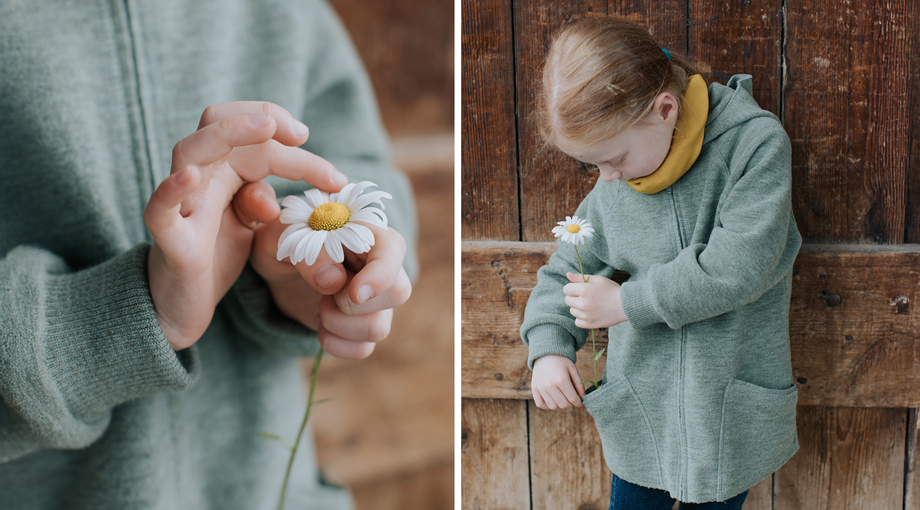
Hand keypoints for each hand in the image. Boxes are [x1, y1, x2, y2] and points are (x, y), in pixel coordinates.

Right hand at [145, 101, 346, 349]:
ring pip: (190, 151)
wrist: (184, 304)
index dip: (278, 127)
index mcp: (221, 170)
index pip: (250, 136)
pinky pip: (159, 209)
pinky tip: (190, 176)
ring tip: (265, 128)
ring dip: (228, 134)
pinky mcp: (169, 238)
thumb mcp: (248, 225)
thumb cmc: (214, 255)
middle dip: (259, 117)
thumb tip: (273, 198)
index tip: (306, 136)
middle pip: (219, 126)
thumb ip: (260, 202)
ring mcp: (181, 205)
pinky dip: (171, 189)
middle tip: (301, 133)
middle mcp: (198, 177)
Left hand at [232, 181, 411, 358]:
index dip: (380, 275)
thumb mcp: (284, 238)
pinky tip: (320, 325)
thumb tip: (334, 282)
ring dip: (338, 324)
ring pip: (379, 328)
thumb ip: (309, 252)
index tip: (352, 293)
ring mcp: (378, 301)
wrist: (278, 268)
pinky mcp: (365, 326)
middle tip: (324, 292)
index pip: (394, 249)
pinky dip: (335, 344)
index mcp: (368, 233)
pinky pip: (363, 349)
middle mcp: (382, 267)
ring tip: (319, 306)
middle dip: (352, 303)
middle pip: (397, 293)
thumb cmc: (286, 241)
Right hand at [532, 355, 584, 408]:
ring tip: (562, 397)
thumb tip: (583, 397)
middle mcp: (549, 385)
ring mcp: (540, 388)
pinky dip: (547, 405)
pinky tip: (552, 398)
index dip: (579, 403)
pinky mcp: (534, 389)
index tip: (580, 402)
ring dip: (559, 404)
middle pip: (563, 405)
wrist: (545, 354)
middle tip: (571, 398)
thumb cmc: (561, 361)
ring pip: (553, 406)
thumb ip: (579, 384)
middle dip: (570, 403)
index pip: (573, 399)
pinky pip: (541, 404)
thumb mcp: (573, 369)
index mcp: (561, 379)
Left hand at [563, 272, 626, 328]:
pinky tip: (590, 313)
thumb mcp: (598, 279)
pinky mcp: (589, 324)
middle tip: (586, 297)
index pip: (566, 289)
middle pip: (567, 300)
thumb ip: (580, 277)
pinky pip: (577, 322)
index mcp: (584, 290)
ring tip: (590, 305)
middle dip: (574, 297)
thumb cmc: (611, 290)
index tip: (580, 289)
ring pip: (572, 311)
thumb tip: (567, 274)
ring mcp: (586, 315)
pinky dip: (581, 318)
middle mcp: (582, 303)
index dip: (572, 288)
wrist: (625, 305)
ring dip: (578, 308)